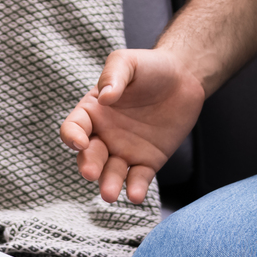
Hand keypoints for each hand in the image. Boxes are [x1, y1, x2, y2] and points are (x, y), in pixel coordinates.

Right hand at [59, 48, 205, 204]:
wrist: (184, 77)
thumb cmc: (150, 67)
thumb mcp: (127, 62)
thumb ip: (113, 75)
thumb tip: (104, 97)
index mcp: (93, 111)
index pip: (73, 128)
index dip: (72, 136)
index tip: (80, 142)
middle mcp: (104, 135)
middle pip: (89, 156)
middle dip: (88, 165)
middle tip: (91, 173)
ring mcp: (125, 150)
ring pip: (111, 173)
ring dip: (108, 184)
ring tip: (110, 194)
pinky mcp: (148, 161)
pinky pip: (138, 178)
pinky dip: (135, 188)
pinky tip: (135, 195)